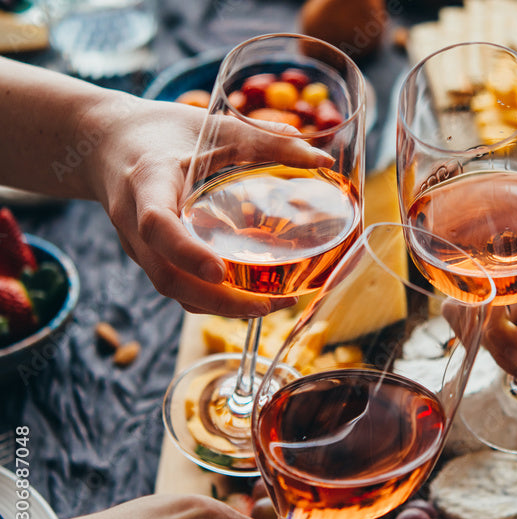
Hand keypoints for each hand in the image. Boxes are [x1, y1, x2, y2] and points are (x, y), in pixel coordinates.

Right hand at [79, 95, 332, 317]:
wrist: (108, 142)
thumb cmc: (164, 131)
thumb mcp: (213, 126)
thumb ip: (265, 141)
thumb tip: (321, 160)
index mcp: (146, 182)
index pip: (157, 225)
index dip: (187, 253)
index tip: (220, 271)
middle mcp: (133, 221)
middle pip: (166, 276)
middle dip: (219, 301)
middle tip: (271, 303)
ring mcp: (137, 245)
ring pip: (171, 289)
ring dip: (219, 306)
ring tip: (272, 304)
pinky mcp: (147, 257)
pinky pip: (175, 286)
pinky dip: (210, 299)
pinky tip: (249, 296)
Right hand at [485, 175, 516, 382]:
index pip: (478, 275)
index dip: (491, 316)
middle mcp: (502, 248)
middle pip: (467, 298)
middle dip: (490, 340)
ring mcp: (507, 273)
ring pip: (477, 316)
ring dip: (498, 349)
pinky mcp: (516, 293)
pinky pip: (496, 322)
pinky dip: (508, 347)